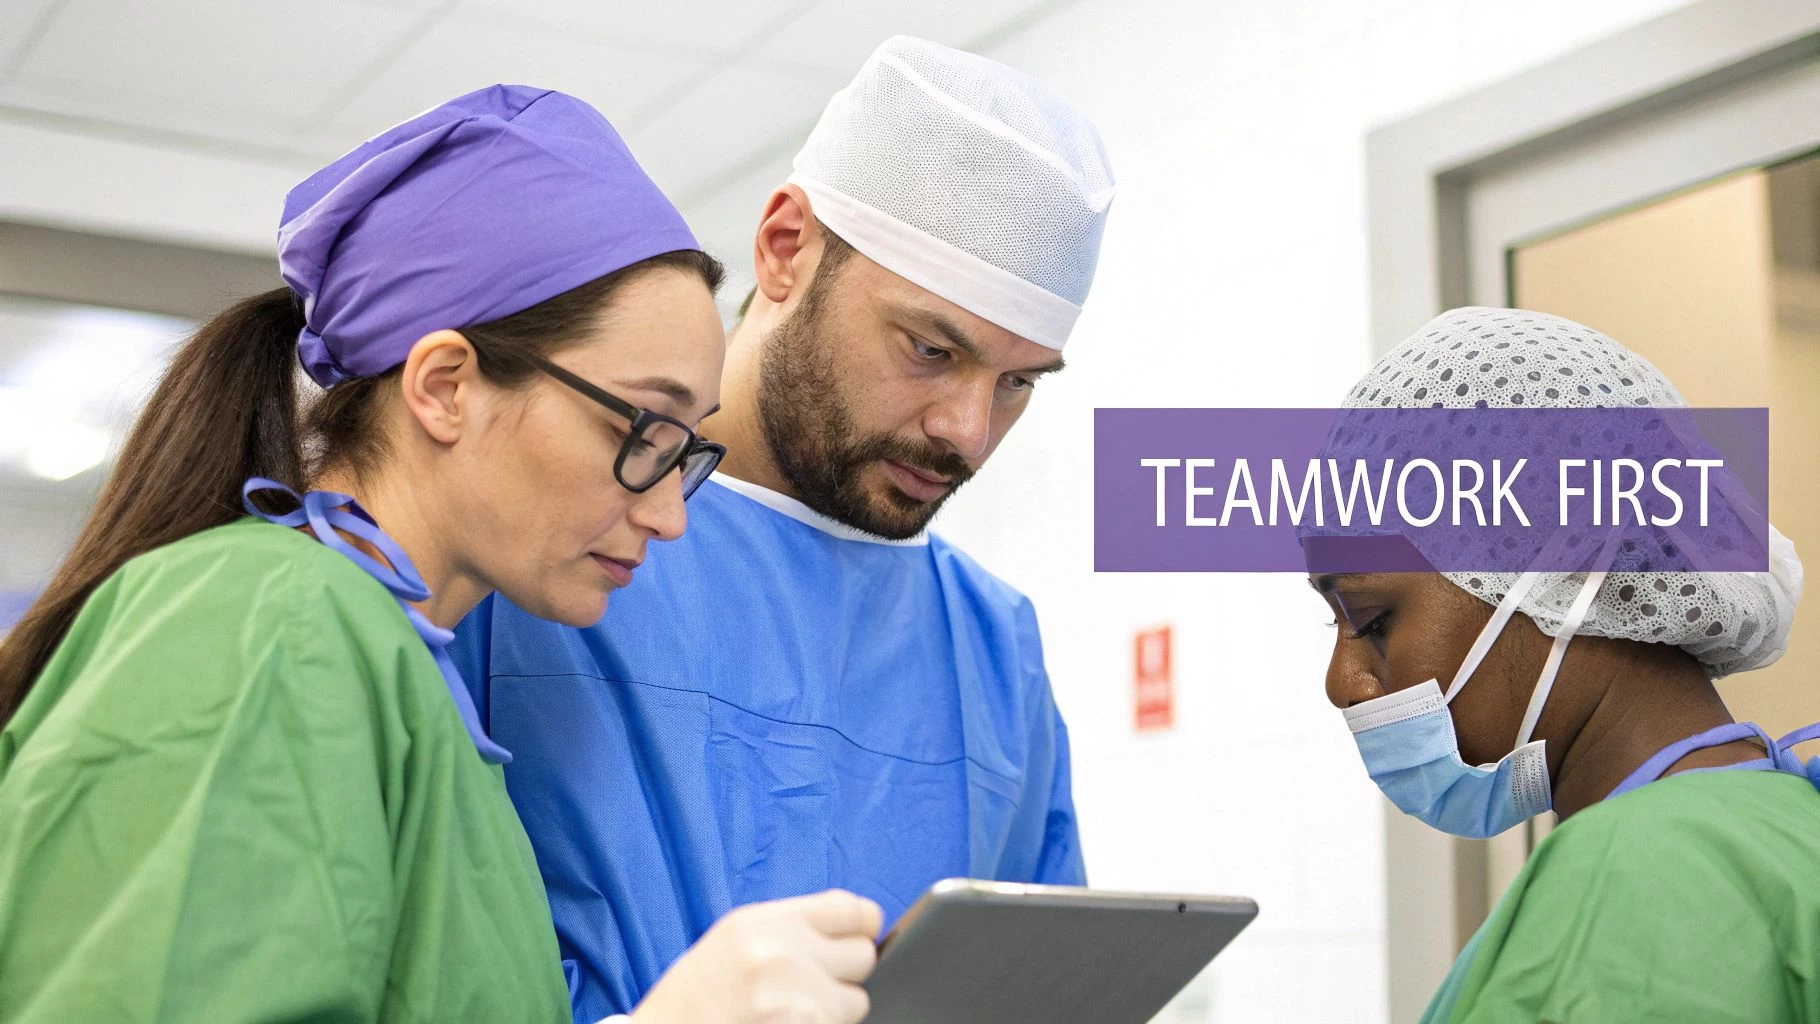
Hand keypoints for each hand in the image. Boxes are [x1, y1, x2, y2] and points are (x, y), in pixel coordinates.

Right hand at [629, 889, 882, 1023]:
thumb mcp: (735, 941)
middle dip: (844, 973)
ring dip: (832, 1012)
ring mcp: (798, 1003)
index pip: (852, 909)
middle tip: (808, 986)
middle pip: (864, 956)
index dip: (863, 924)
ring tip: (786, 1013)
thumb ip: (792, 928)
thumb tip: (858, 927)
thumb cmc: (695, 999)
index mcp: (765, 923)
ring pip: (857, 1002)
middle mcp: (785, 957)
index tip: (861, 935)